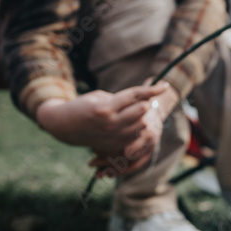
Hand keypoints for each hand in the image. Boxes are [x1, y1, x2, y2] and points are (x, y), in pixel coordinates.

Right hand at [36, 82, 179, 177]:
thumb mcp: (100, 96)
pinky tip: (127, 123)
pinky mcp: (115, 145)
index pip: (135, 96)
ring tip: (129, 112)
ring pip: (141, 123)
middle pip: (142, 110)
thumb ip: (122, 98)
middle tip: (138, 100)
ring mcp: (114, 136)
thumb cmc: (83, 106)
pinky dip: (135, 127)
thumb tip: (144, 100)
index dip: (152, 89)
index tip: (165, 86)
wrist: (65, 126)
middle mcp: (111, 123)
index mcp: (106, 108)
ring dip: (140, 116)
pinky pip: (136, 135)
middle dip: (144, 103)